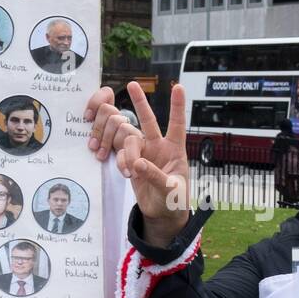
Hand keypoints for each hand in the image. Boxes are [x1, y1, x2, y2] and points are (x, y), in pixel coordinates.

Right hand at [86, 82, 189, 243]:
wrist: (162, 213)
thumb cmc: (174, 200)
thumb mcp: (171, 190)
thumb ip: (156, 176)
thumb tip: (138, 164)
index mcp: (175, 149)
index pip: (177, 124)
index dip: (177, 106)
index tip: (178, 87)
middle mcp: (159, 146)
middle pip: (148, 120)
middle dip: (140, 102)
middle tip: (132, 84)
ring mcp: (143, 153)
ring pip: (128, 138)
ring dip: (127, 153)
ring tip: (131, 171)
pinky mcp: (131, 162)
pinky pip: (120, 154)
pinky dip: (121, 162)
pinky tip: (127, 174)